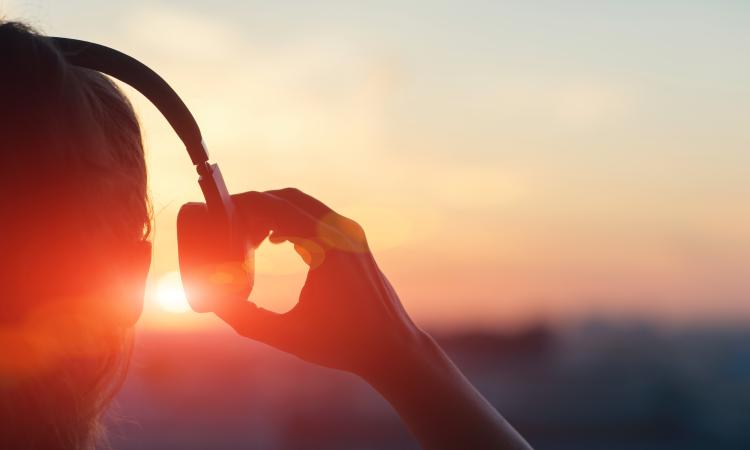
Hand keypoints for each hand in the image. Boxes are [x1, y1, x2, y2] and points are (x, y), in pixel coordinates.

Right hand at [181, 188, 532, 449]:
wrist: (392, 348)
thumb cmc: (342, 344)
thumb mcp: (286, 335)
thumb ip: (244, 320)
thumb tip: (211, 302)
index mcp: (325, 247)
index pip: (276, 206)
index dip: (244, 205)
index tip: (219, 213)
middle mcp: (341, 232)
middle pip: (288, 198)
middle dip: (256, 206)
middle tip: (229, 227)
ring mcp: (352, 234)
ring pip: (304, 205)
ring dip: (274, 212)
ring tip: (249, 238)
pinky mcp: (357, 242)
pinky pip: (319, 217)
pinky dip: (293, 220)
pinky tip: (276, 241)